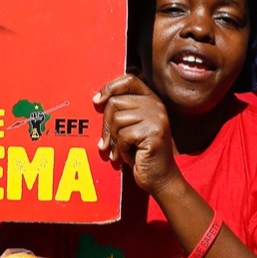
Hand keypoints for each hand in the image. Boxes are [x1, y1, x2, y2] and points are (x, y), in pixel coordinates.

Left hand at [94, 73, 182, 196]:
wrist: (160, 178)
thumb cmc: (141, 153)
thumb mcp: (131, 126)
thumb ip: (121, 110)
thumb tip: (97, 99)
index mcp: (151, 100)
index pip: (129, 79)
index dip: (110, 87)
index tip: (97, 101)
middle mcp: (157, 106)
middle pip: (116, 102)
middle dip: (107, 125)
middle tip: (108, 142)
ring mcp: (157, 119)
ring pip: (117, 119)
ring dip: (115, 140)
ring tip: (122, 151)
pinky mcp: (155, 133)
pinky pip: (124, 135)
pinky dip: (122, 149)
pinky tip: (131, 156)